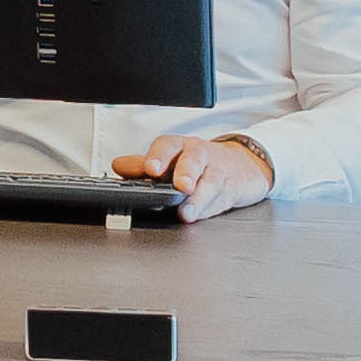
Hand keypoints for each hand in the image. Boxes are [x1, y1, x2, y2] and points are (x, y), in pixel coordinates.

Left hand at [111, 134, 272, 221]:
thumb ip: (141, 165)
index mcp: (179, 146)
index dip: (159, 156)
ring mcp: (218, 171)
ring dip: (198, 199)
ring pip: (211, 182)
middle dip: (187, 172)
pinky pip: (221, 199)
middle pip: (194, 159)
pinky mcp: (232, 188)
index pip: (167, 145)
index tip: (150, 169)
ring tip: (186, 212)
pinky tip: (198, 215)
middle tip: (181, 186)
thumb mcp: (169, 161)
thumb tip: (118, 166)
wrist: (242, 166)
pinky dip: (209, 209)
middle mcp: (200, 155)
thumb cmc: (197, 164)